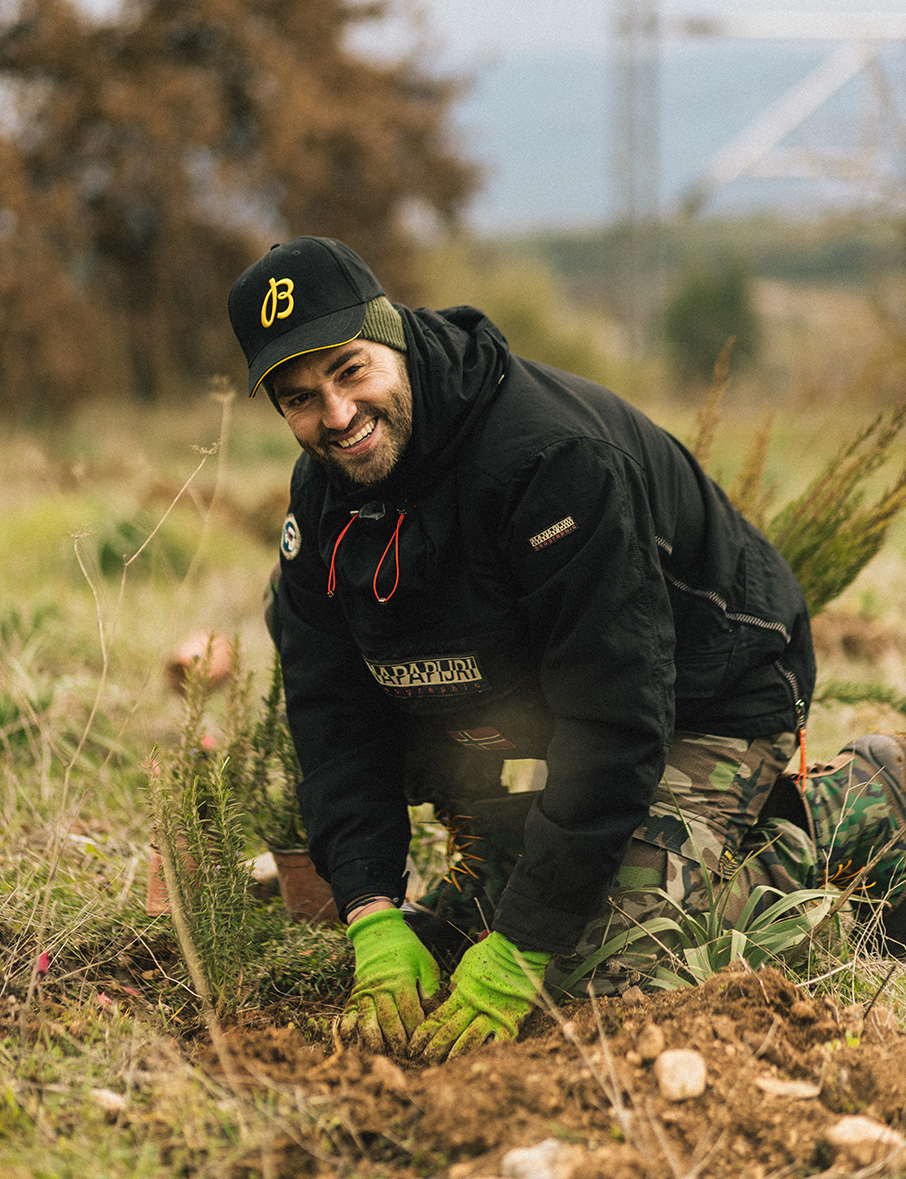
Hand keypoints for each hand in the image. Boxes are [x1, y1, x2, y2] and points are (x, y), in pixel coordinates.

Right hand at [340, 908, 439, 1052]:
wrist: (379, 933)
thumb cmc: (407, 949)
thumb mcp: (425, 962)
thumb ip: (430, 986)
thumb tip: (433, 1010)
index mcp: (402, 979)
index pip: (409, 1011)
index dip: (415, 1029)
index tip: (420, 1042)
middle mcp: (382, 986)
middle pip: (388, 1020)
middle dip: (396, 1041)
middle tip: (404, 1054)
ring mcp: (366, 990)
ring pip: (367, 1020)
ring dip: (374, 1039)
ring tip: (382, 1052)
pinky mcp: (355, 993)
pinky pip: (349, 1014)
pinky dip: (349, 1029)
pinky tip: (355, 1042)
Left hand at [409, 931, 551, 1061]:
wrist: (518, 948)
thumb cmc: (491, 952)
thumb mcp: (467, 964)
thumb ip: (457, 982)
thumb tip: (449, 993)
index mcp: (462, 992)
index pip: (439, 1017)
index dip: (425, 1033)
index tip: (414, 1046)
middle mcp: (474, 1006)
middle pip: (450, 1031)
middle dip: (435, 1048)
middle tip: (422, 1061)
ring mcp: (493, 1015)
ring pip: (470, 1040)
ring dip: (456, 1054)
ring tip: (445, 1067)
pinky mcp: (511, 1021)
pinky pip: (499, 1042)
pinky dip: (488, 1053)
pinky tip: (479, 1064)